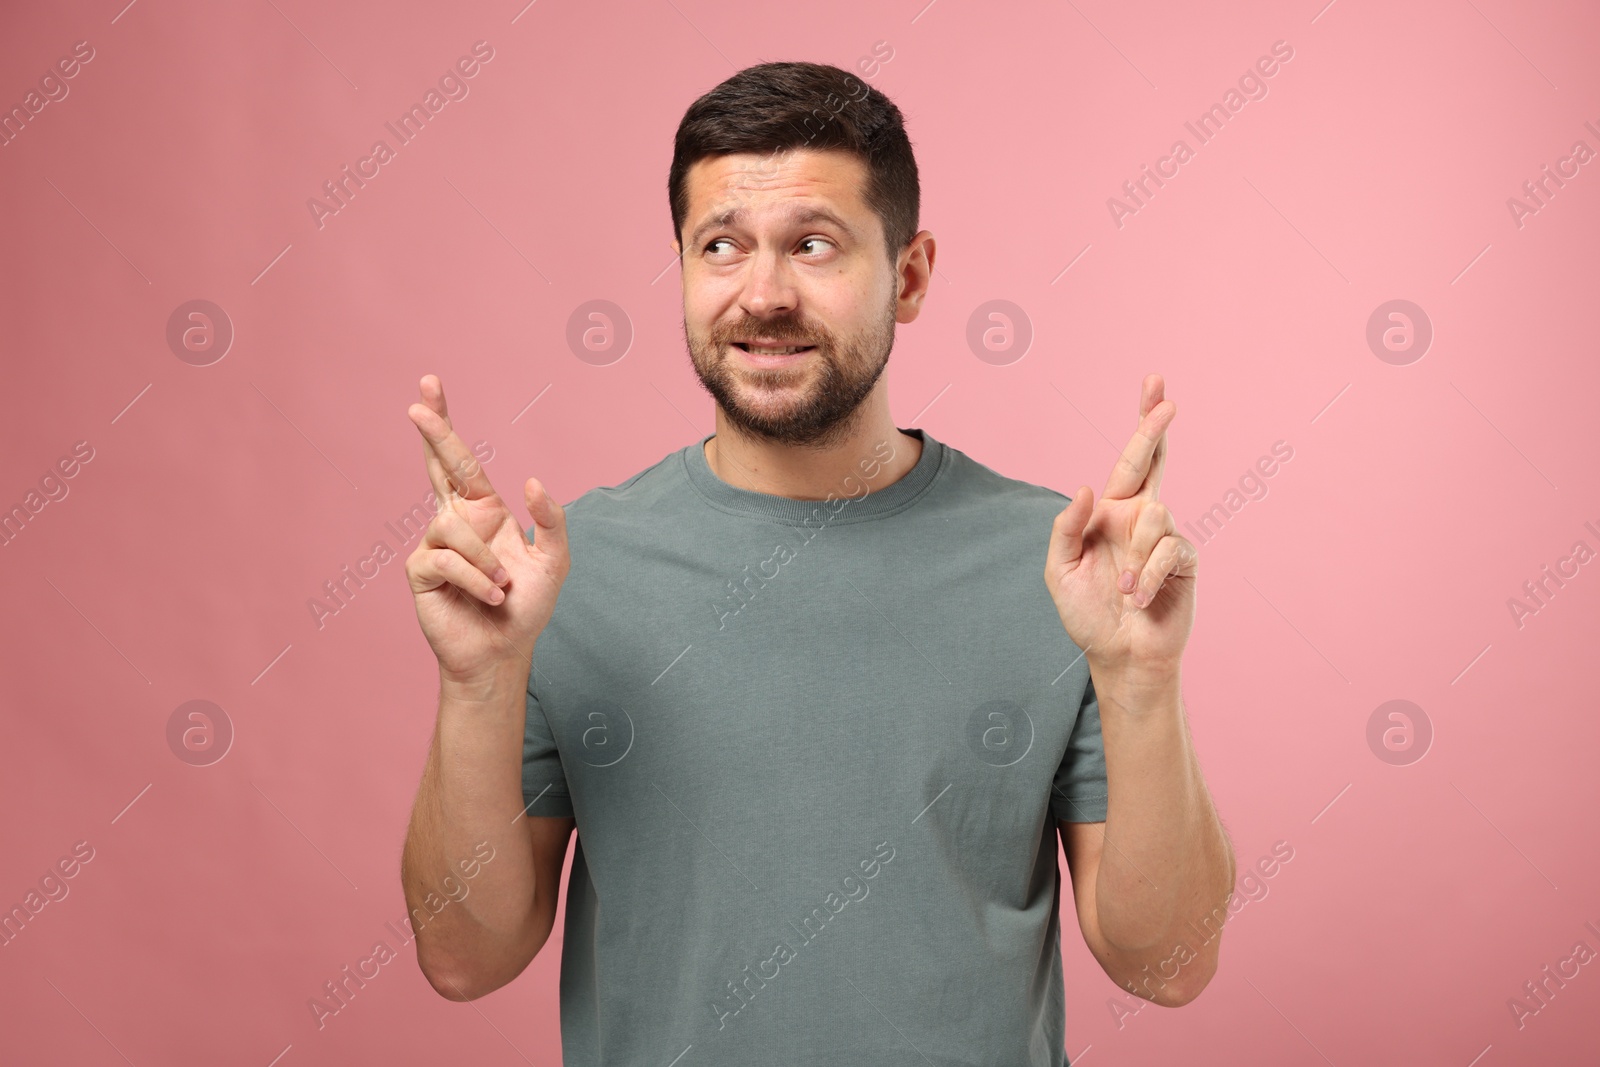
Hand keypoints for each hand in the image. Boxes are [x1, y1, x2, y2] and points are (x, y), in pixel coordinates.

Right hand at [403, 375, 569, 685]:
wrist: (503, 652)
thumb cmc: (526, 607)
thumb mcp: (555, 561)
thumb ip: (551, 520)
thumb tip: (530, 481)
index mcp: (484, 511)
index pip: (461, 461)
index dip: (445, 425)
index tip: (429, 385)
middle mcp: (456, 521)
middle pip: (438, 468)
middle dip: (433, 433)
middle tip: (417, 403)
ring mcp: (435, 545)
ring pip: (457, 530)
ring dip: (487, 562)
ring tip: (502, 588)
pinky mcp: (421, 572)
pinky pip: (448, 560)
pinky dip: (477, 581)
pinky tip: (489, 597)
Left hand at [1044, 374, 1195, 678]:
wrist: (1120, 656)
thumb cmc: (1088, 614)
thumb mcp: (1060, 572)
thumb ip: (1066, 528)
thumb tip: (1085, 487)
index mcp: (1111, 513)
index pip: (1129, 461)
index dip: (1144, 423)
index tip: (1155, 385)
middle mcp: (1141, 518)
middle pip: (1154, 462)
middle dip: (1155, 428)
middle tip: (1167, 401)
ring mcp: (1165, 537)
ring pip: (1155, 516)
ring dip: (1132, 559)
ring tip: (1122, 591)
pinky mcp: (1184, 562)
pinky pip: (1167, 552)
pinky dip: (1146, 579)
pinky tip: (1138, 600)